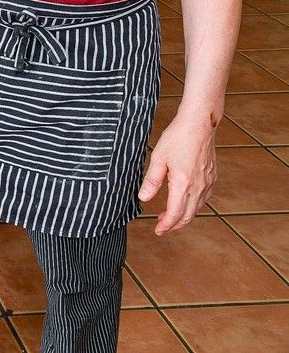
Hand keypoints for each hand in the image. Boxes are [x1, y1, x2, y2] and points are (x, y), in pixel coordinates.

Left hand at [138, 108, 217, 234]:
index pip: (174, 213)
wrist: (200, 124)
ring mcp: (207, 182)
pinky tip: (185, 201)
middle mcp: (198, 186)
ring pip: (197, 208)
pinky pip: (204, 198)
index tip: (158, 231)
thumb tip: (143, 198)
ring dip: (184, 215)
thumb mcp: (158, 158)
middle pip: (188, 215)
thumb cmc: (178, 137)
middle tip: (162, 227)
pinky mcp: (212, 176)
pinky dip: (194, 205)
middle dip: (174, 224)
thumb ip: (152, 180)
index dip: (166, 225)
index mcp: (183, 184)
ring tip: (170, 215)